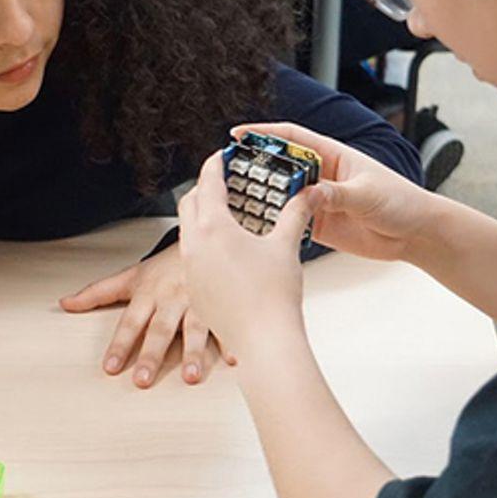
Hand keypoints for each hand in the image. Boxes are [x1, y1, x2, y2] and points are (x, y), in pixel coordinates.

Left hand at [59, 244, 233, 387]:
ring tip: (190, 377)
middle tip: (142, 379)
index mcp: (149, 294)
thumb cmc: (166, 264)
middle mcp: (172, 300)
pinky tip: (235, 359)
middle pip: (160, 330)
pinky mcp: (222, 305)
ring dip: (193, 353)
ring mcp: (198, 303)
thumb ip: (98, 292)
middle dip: (151, 355)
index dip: (120, 345)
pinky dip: (232, 341)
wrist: (204, 236)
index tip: (110, 367)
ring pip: (195, 329)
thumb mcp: (131, 274)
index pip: (130, 323)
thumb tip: (65, 303)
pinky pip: (228, 324)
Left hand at [177, 152, 320, 356]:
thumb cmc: (274, 294)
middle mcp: (194, 245)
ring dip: (201, 218)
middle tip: (222, 183)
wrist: (264, 341)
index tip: (221, 156)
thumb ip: (296, 214)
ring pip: (187, 232)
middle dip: (203, 189)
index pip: (208, 183)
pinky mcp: (194, 291)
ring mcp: (190, 270)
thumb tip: (309, 194)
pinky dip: (203, 246)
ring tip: (225, 217)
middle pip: (189, 203)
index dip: (215, 165)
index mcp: (213, 227)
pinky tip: (225, 253)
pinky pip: (191, 258)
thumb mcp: (286, 245)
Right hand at [232, 123, 436, 260]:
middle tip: (227, 174)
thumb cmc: (401, 202)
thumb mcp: (367, 194)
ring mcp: (317, 201)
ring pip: (281, 196)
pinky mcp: (318, 226)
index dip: (263, 134)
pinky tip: (255, 229)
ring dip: (260, 198)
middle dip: (253, 168)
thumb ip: (336, 193)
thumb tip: (308, 194)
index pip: (291, 138)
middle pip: (279, 167)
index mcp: (332, 156)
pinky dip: (273, 225)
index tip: (237, 135)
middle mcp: (320, 176)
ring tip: (233, 203)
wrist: (416, 234)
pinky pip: (290, 223)